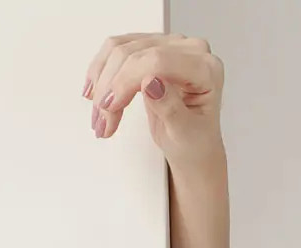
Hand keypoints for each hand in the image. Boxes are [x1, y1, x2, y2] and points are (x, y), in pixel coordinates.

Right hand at [82, 32, 224, 170]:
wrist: (193, 147)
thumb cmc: (195, 144)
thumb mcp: (184, 135)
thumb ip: (171, 108)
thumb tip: (151, 83)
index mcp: (206, 69)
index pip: (158, 61)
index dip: (128, 80)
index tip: (111, 106)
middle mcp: (190, 50)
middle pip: (136, 53)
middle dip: (112, 87)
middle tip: (103, 120)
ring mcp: (170, 45)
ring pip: (121, 49)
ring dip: (103, 81)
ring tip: (99, 115)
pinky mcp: (152, 47)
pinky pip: (117, 49)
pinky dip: (102, 72)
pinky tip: (94, 91)